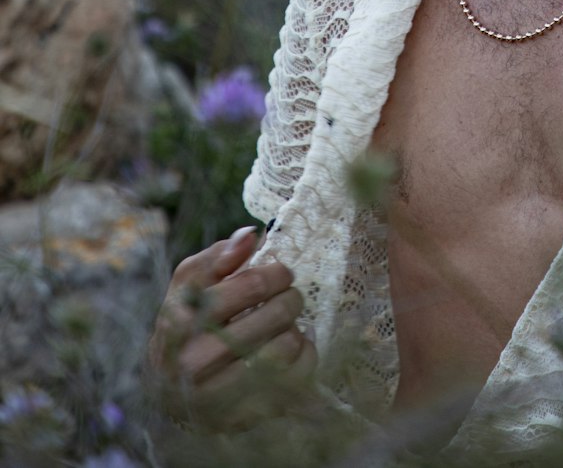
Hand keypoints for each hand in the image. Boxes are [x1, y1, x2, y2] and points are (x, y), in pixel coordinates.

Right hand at [148, 226, 317, 430]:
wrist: (169, 391)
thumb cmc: (185, 326)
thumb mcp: (188, 286)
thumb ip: (217, 257)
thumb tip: (251, 235)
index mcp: (181, 323)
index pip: (249, 287)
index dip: (275, 274)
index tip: (282, 273)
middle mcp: (196, 363)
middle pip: (273, 317)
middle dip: (291, 299)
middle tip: (291, 297)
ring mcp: (220, 397)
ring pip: (286, 349)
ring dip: (294, 330)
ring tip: (285, 326)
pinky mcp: (242, 418)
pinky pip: (295, 380)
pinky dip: (302, 358)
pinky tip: (290, 351)